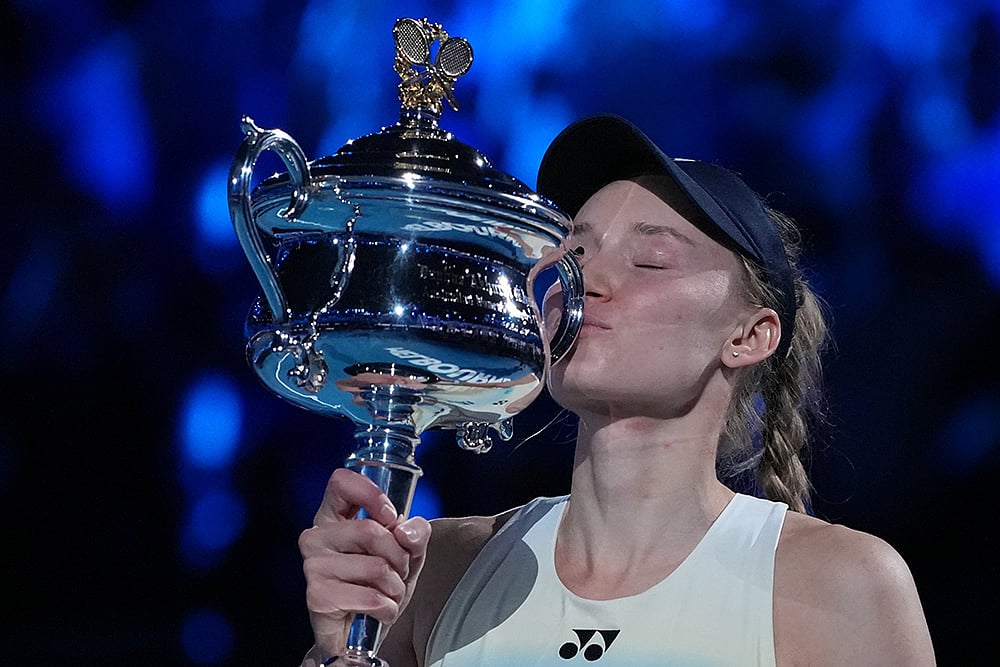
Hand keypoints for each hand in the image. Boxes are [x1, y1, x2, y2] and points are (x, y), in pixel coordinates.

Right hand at [298, 467, 430, 656]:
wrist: (359, 632)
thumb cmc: (378, 583)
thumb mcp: (406, 552)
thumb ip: (415, 533)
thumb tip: (406, 530)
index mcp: (333, 516)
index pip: (340, 482)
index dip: (371, 494)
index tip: (391, 517)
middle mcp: (316, 537)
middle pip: (370, 530)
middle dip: (398, 556)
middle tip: (398, 571)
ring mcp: (313, 566)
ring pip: (376, 566)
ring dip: (395, 586)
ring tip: (388, 592)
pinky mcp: (318, 597)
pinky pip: (371, 597)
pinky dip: (387, 608)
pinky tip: (379, 611)